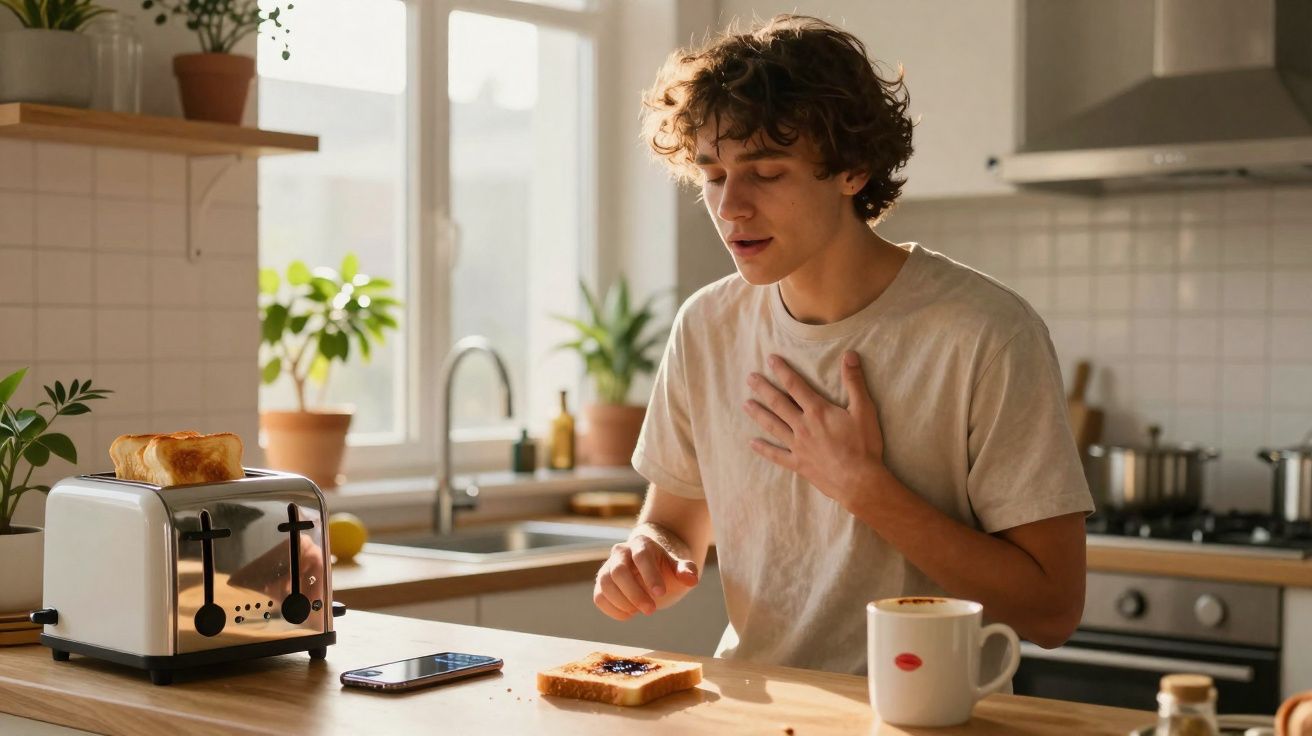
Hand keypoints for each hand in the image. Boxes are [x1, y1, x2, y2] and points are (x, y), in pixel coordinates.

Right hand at [593, 534, 699, 619]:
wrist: (651, 568)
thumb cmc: (666, 568)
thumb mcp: (679, 568)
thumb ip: (686, 571)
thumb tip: (691, 580)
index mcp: (641, 544)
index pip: (641, 557)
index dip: (650, 575)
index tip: (661, 594)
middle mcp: (621, 552)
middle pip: (619, 571)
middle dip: (634, 594)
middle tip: (651, 610)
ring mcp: (608, 567)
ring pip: (605, 583)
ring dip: (622, 602)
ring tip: (638, 611)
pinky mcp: (602, 584)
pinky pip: (599, 597)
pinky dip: (612, 609)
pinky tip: (629, 614)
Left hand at [743, 351, 884, 508]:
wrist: (859, 481)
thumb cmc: (864, 445)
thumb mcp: (864, 410)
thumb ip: (854, 382)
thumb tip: (849, 355)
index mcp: (817, 411)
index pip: (795, 385)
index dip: (782, 371)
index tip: (770, 359)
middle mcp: (803, 426)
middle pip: (778, 403)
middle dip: (763, 389)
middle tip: (749, 378)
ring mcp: (798, 446)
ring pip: (773, 426)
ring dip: (758, 414)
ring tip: (745, 404)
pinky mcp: (798, 464)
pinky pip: (776, 455)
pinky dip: (764, 449)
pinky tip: (752, 443)